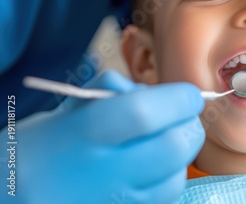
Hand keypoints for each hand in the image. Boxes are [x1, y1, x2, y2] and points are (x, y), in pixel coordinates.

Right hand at [0, 70, 204, 202]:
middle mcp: (100, 173)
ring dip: (181, 156)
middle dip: (189, 126)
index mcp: (83, 134)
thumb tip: (160, 94)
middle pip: (173, 147)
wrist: (16, 193)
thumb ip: (115, 90)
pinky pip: (164, 198)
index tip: (188, 95)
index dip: (178, 99)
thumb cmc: (45, 143)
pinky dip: (169, 178)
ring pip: (175, 178)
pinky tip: (153, 168)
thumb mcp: (70, 106)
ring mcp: (113, 202)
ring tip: (162, 144)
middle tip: (182, 118)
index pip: (144, 113)